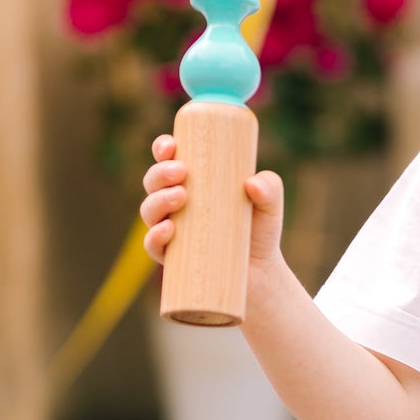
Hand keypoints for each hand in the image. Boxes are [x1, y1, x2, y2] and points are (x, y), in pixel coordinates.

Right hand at [140, 134, 284, 264]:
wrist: (261, 273)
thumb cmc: (260, 231)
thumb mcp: (269, 205)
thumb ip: (269, 188)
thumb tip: (252, 183)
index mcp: (191, 183)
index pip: (168, 160)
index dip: (163, 148)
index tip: (172, 145)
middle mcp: (174, 204)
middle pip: (153, 182)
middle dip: (160, 173)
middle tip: (182, 171)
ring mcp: (170, 231)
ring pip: (149, 211)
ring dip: (158, 200)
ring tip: (181, 196)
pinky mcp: (173, 259)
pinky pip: (153, 246)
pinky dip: (155, 236)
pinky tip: (168, 228)